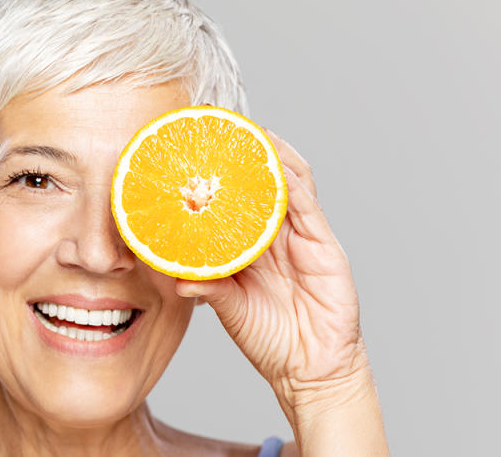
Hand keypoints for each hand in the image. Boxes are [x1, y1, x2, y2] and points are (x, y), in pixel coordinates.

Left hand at [175, 129, 369, 408]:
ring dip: (271, 155)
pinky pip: (308, 207)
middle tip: (220, 127)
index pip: (236, 200)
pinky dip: (293, 183)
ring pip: (288, 184)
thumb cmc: (270, 340)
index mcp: (253, 246)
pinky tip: (276, 164)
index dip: (220, 175)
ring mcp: (303, 238)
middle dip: (245, 153)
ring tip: (249, 131)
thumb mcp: (230, 308)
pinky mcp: (324, 248)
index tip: (195, 152)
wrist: (310, 372)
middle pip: (262, 182)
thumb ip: (208, 288)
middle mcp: (278, 235)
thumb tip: (176, 279)